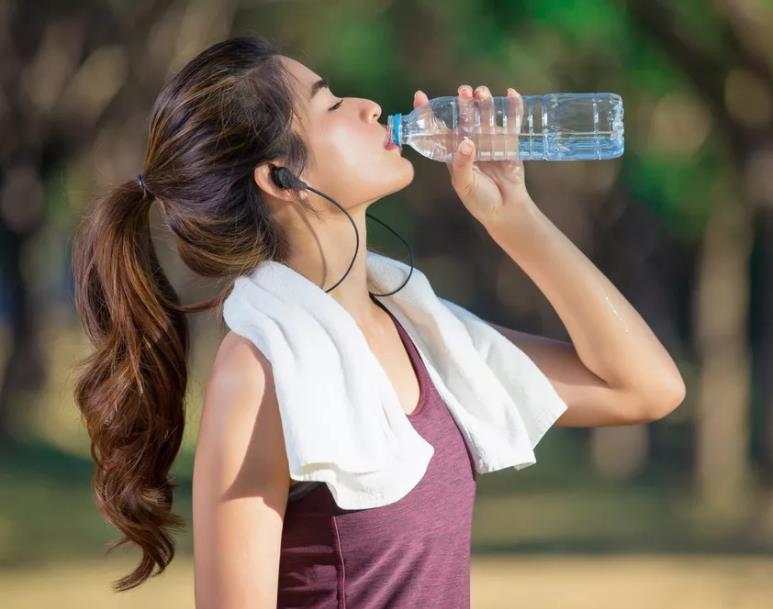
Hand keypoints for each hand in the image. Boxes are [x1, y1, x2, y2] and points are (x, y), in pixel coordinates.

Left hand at [413, 84, 533, 224]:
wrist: (504, 210)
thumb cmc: (479, 200)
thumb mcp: (464, 184)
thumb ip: (462, 165)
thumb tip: (466, 143)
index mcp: (453, 151)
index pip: (438, 128)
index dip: (428, 113)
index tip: (420, 97)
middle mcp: (470, 141)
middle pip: (465, 117)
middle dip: (463, 102)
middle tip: (463, 92)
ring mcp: (490, 140)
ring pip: (486, 115)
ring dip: (484, 101)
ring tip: (482, 93)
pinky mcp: (509, 143)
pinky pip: (511, 122)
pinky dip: (513, 108)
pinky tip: (511, 94)